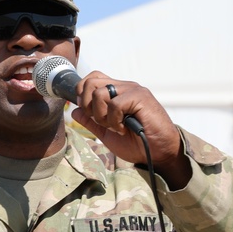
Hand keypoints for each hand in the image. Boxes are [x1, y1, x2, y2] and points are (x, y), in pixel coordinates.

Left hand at [69, 71, 191, 188]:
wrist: (158, 153)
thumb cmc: (136, 143)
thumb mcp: (106, 133)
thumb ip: (90, 121)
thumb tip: (74, 111)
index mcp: (116, 92)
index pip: (92, 78)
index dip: (82, 93)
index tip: (88, 113)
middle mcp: (123, 87)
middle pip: (90, 82)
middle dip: (88, 106)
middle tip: (101, 121)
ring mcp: (132, 90)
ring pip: (99, 93)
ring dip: (101, 116)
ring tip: (115, 126)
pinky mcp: (141, 97)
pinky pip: (114, 104)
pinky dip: (114, 120)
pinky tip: (123, 128)